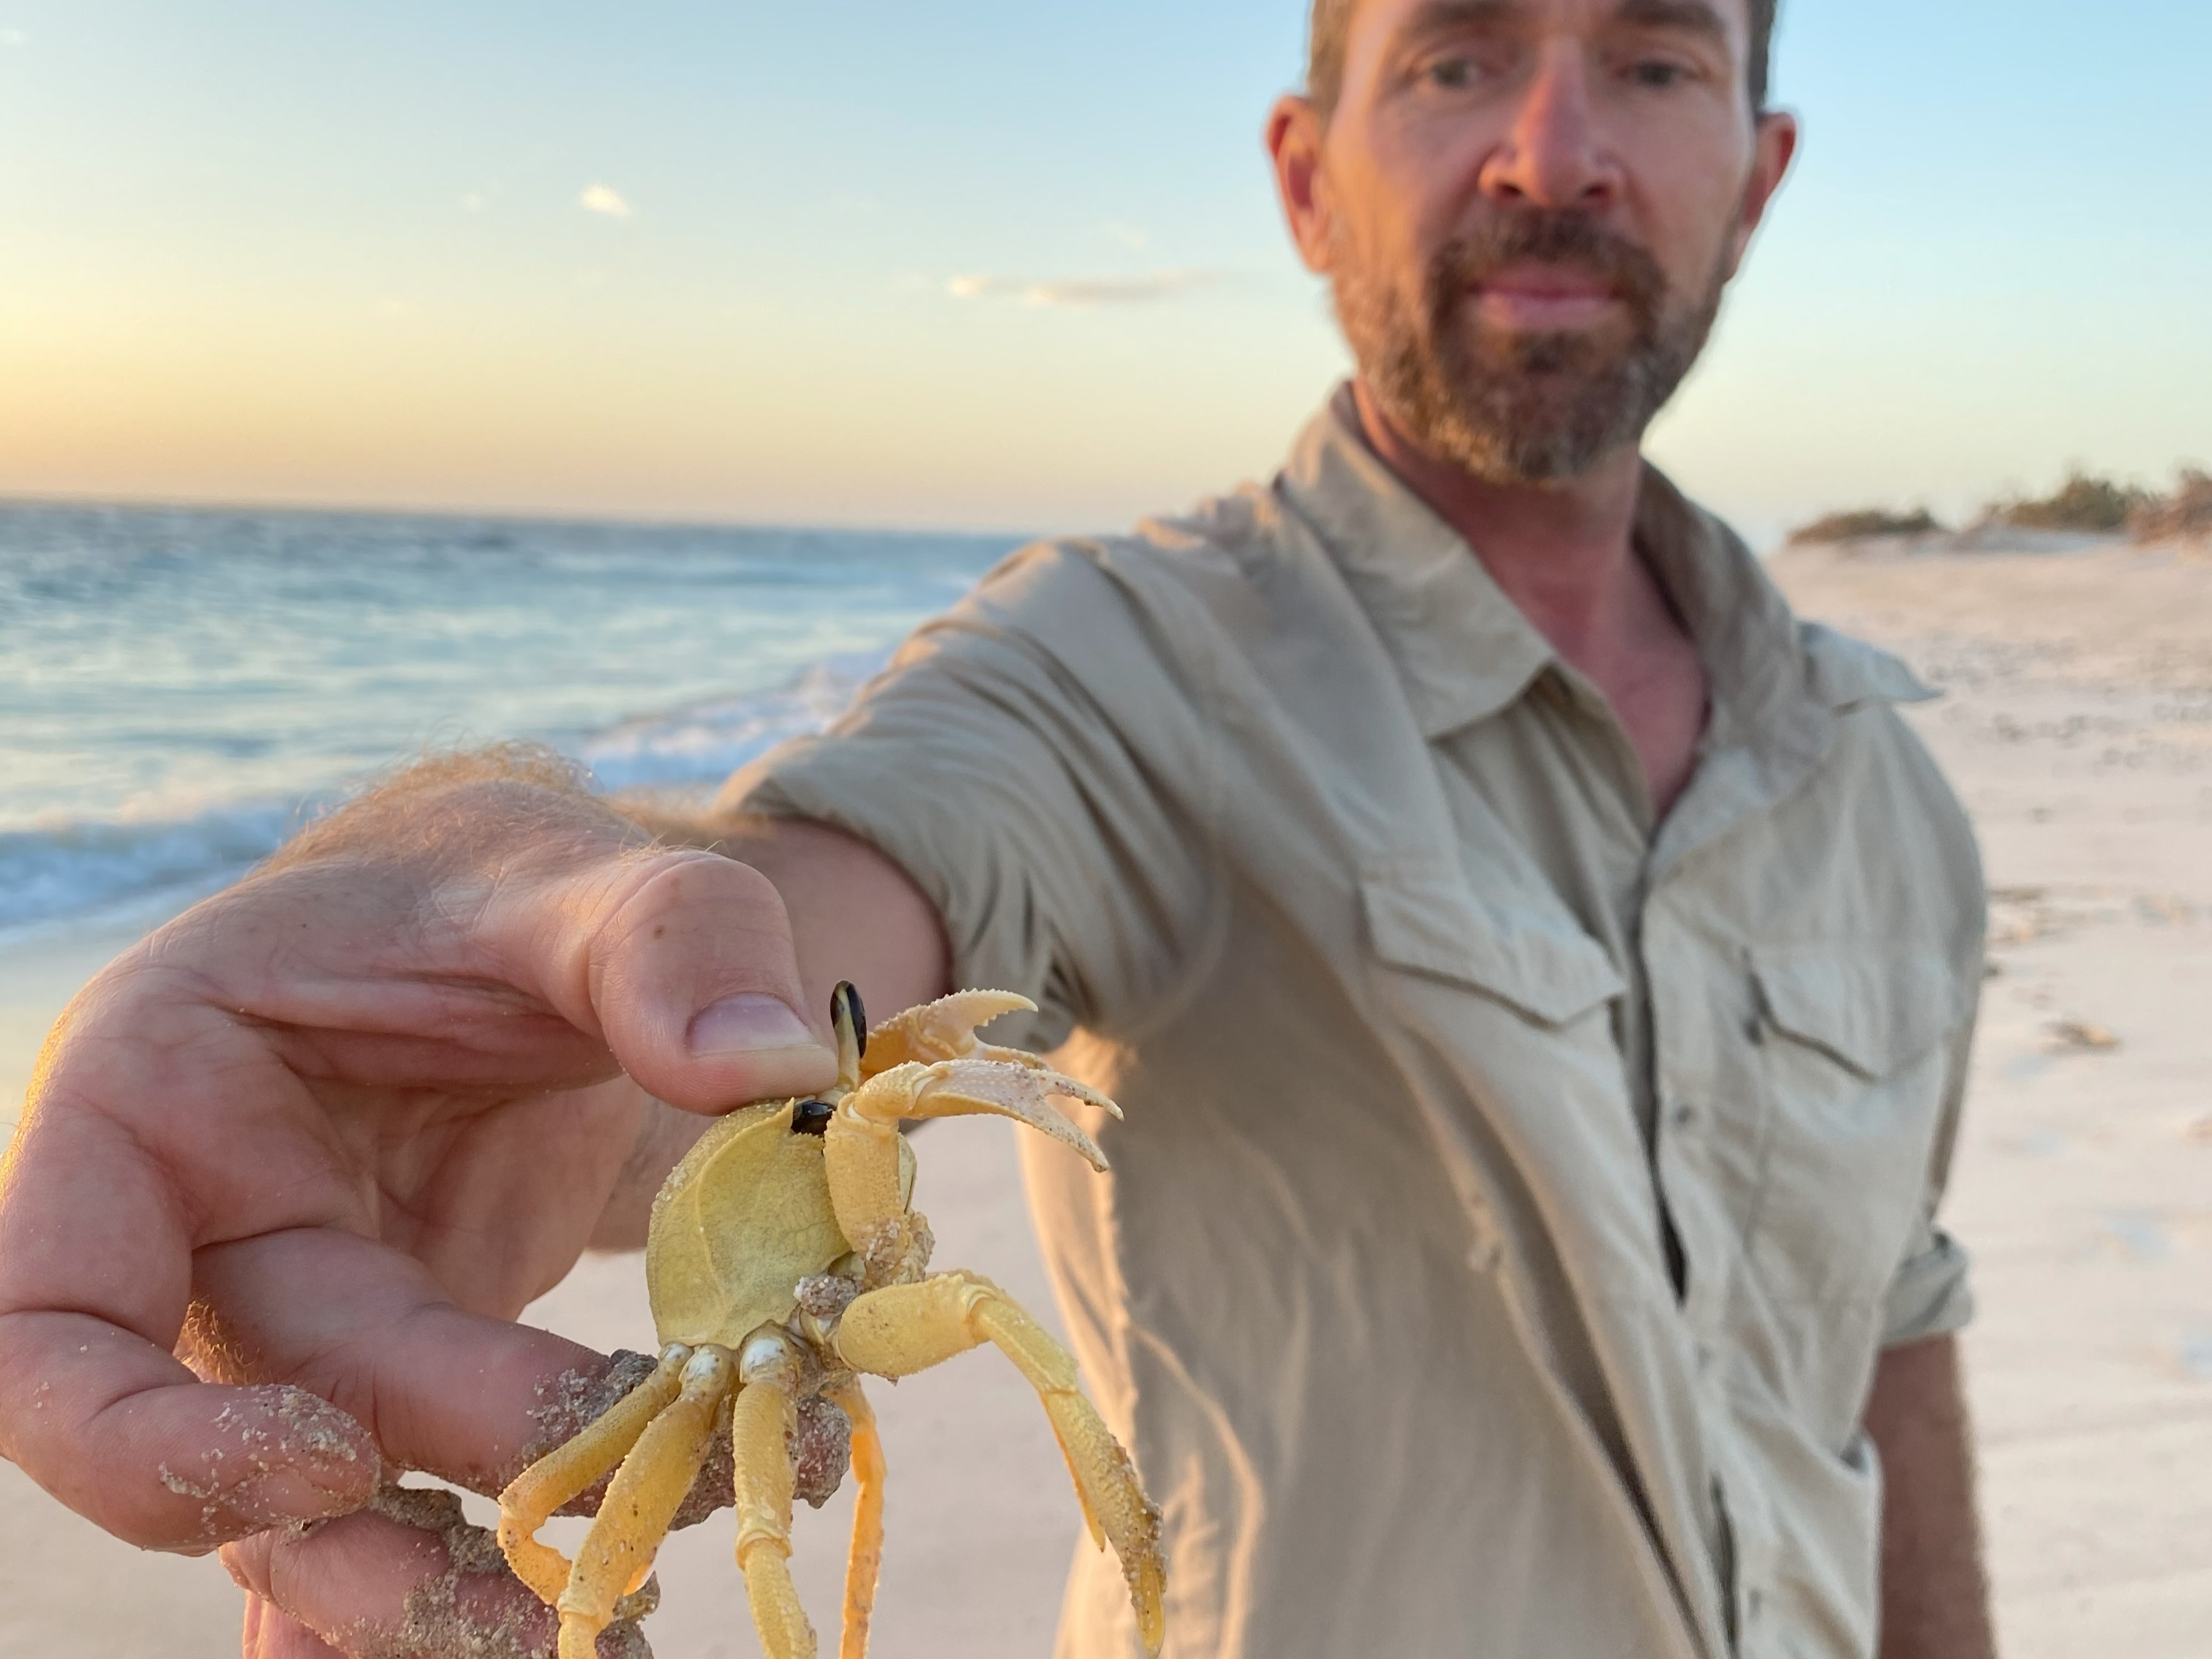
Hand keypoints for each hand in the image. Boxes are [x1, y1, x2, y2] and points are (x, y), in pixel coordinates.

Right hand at [0, 755, 838, 1652]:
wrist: (539, 918)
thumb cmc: (508, 879)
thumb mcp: (580, 870)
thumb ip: (665, 936)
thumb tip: (767, 1066)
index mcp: (154, 1096)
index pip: (46, 1316)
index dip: (144, 1432)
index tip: (340, 1459)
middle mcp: (198, 1229)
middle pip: (242, 1430)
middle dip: (396, 1527)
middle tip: (573, 1591)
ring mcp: (306, 1310)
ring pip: (316, 1507)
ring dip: (436, 1591)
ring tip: (597, 1632)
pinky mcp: (409, 1360)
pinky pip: (400, 1495)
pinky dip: (452, 1579)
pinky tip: (539, 1646)